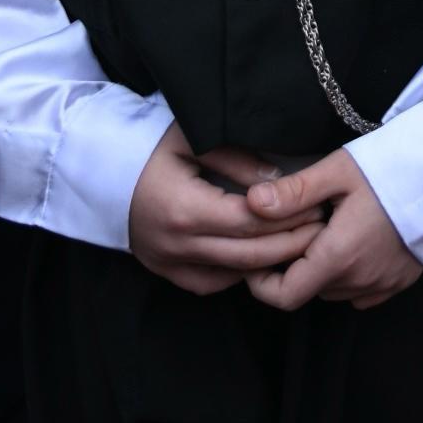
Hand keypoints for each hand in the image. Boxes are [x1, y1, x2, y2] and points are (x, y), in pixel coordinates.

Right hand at [129, 128, 321, 296]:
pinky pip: (210, 283)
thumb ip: (238, 160)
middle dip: (290, 245)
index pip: (250, 222)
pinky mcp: (164, 271)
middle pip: (247, 255)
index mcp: (184, 209)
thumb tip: (280, 182)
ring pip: (232, 275)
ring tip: (302, 242)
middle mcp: (176, 244)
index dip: (288, 218)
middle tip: (323, 229)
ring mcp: (168, 263)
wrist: (100, 172)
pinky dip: (238, 273)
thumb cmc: (150, 146)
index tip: (318, 207)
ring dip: (269, 263)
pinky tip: (261, 257)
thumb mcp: (194, 138)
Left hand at [241, 149, 421, 310]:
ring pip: (336, 289)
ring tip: (331, 228)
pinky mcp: (403, 279)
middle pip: (310, 288)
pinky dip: (352, 275)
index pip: (285, 296)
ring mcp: (385, 283)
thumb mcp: (339, 169)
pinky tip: (359, 241)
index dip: (262, 284)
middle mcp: (361, 280)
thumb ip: (294, 191)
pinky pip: (364, 290)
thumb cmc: (393, 163)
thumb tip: (251, 204)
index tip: (257, 259)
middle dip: (297, 265)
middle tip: (300, 227)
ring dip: (325, 269)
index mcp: (339, 256)